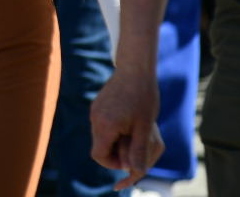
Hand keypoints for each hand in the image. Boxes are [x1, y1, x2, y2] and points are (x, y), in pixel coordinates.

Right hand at [89, 69, 165, 189]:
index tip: (128, 159)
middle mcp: (95, 119)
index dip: (112, 163)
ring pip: (101, 135)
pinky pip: (102, 124)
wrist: (136, 69)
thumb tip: (134, 171)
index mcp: (105, 126)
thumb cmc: (143, 97)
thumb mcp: (145, 127)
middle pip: (100, 146)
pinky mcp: (97, 104)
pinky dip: (113, 128)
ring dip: (116, 138)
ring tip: (134, 129)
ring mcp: (95, 110)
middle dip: (116, 150)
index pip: (99, 156)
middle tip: (135, 143)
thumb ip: (138, 151)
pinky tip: (129, 118)